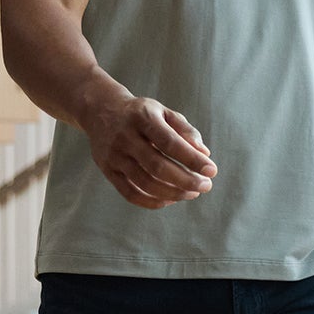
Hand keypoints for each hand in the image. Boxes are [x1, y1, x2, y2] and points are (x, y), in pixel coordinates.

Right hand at [84, 93, 217, 209]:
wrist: (100, 111)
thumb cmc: (142, 114)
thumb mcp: (163, 112)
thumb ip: (185, 130)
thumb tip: (205, 154)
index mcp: (143, 118)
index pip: (170, 142)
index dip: (192, 159)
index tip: (212, 170)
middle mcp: (125, 136)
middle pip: (157, 166)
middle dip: (186, 180)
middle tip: (206, 186)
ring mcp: (114, 155)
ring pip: (145, 183)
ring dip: (173, 192)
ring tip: (191, 193)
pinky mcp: (107, 170)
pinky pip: (130, 193)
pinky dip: (152, 201)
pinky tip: (170, 199)